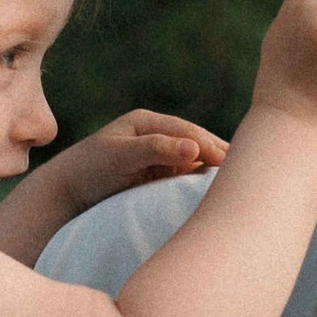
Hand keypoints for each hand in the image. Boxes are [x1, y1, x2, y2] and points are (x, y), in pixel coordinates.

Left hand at [0, 108, 226, 262]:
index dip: (212, 146)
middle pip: (197, 143)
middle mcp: (157, 135)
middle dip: (221, 156)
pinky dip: (202, 182)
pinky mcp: (158, 175)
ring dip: (215, 170)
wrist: (65, 193)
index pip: (189, 132)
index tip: (232, 163)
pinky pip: (187, 176)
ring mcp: (159, 155)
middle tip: (251, 172)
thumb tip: (193, 147)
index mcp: (148, 122)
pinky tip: (217, 194)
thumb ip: (156, 150)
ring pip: (196, 161)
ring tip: (241, 185)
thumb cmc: (89, 170)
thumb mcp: (121, 157)